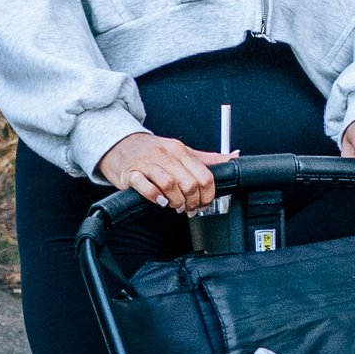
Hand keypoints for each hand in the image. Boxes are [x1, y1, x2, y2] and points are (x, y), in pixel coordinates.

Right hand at [96, 127, 224, 214]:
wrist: (121, 145)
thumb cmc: (153, 152)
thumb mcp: (181, 151)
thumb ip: (207, 158)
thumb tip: (234, 156)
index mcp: (180, 150)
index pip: (204, 176)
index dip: (208, 195)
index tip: (204, 203)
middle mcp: (165, 155)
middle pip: (189, 183)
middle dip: (192, 202)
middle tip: (189, 208)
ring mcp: (148, 164)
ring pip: (170, 184)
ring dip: (176, 201)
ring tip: (174, 205)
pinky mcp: (131, 174)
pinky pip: (145, 186)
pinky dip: (155, 197)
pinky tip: (160, 201)